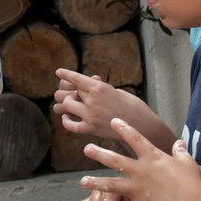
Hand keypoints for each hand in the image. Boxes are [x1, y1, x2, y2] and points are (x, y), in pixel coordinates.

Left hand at [54, 69, 172, 151]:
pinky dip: (66, 121)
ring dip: (66, 104)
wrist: (142, 125)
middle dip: (70, 91)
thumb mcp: (117, 91)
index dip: (66, 74)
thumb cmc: (132, 105)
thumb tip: (88, 87)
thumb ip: (100, 89)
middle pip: (71, 91)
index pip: (76, 78)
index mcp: (100, 87)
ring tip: (71, 105)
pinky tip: (66, 118)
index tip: (58, 72)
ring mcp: (90, 115)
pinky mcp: (91, 129)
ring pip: (66, 105)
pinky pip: (71, 125)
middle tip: (74, 94)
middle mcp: (92, 100)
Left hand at [78, 119, 200, 200]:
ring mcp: (137, 189)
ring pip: (110, 185)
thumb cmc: (192, 181)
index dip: (123, 128)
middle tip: (86, 148)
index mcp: (152, 156)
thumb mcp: (187, 161)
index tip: (113, 121)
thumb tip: (180, 142)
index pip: (135, 138)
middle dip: (99, 154)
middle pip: (115, 160)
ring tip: (82, 182)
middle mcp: (140, 171)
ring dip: (95, 183)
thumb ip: (180, 151)